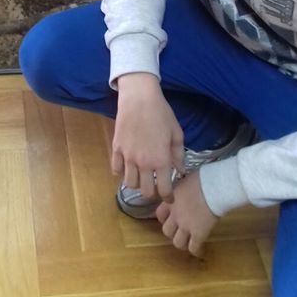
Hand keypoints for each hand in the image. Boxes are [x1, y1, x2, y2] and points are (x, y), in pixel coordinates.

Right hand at [112, 72, 184, 200]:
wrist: (139, 98)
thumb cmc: (161, 113)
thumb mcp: (176, 133)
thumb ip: (178, 155)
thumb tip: (180, 170)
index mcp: (161, 160)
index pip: (164, 190)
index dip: (168, 197)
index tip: (170, 198)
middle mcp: (143, 163)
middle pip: (145, 191)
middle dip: (152, 193)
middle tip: (155, 187)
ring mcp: (128, 157)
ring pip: (129, 184)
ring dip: (137, 183)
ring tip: (141, 177)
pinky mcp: (116, 149)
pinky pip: (116, 169)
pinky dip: (122, 171)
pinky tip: (128, 166)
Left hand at [156, 171, 216, 256]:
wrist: (215, 186)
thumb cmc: (202, 179)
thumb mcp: (184, 180)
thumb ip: (180, 189)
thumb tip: (184, 188)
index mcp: (170, 202)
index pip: (159, 215)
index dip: (164, 219)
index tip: (170, 219)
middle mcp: (175, 216)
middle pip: (167, 231)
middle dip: (172, 232)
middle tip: (181, 231)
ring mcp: (186, 226)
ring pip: (177, 243)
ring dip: (182, 243)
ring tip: (189, 242)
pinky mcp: (199, 234)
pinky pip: (193, 248)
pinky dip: (196, 251)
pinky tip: (199, 251)